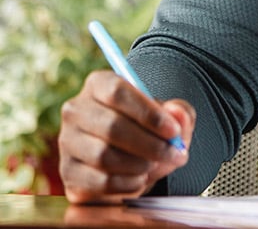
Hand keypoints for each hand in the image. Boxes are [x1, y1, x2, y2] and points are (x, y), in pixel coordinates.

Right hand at [58, 70, 194, 203]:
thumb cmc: (149, 129)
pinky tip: (140, 178)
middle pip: (112, 127)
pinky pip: (99, 181)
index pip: (117, 92)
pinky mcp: (68, 173)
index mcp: (98, 84)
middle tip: (174, 154)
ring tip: (156, 165)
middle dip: (150, 144)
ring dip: (139, 164)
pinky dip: (127, 183)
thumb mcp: (170, 116)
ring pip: (103, 156)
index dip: (148, 113)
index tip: (172, 131)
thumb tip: (176, 114)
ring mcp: (67, 142)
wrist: (128, 159)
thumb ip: (179, 112)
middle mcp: (76, 110)